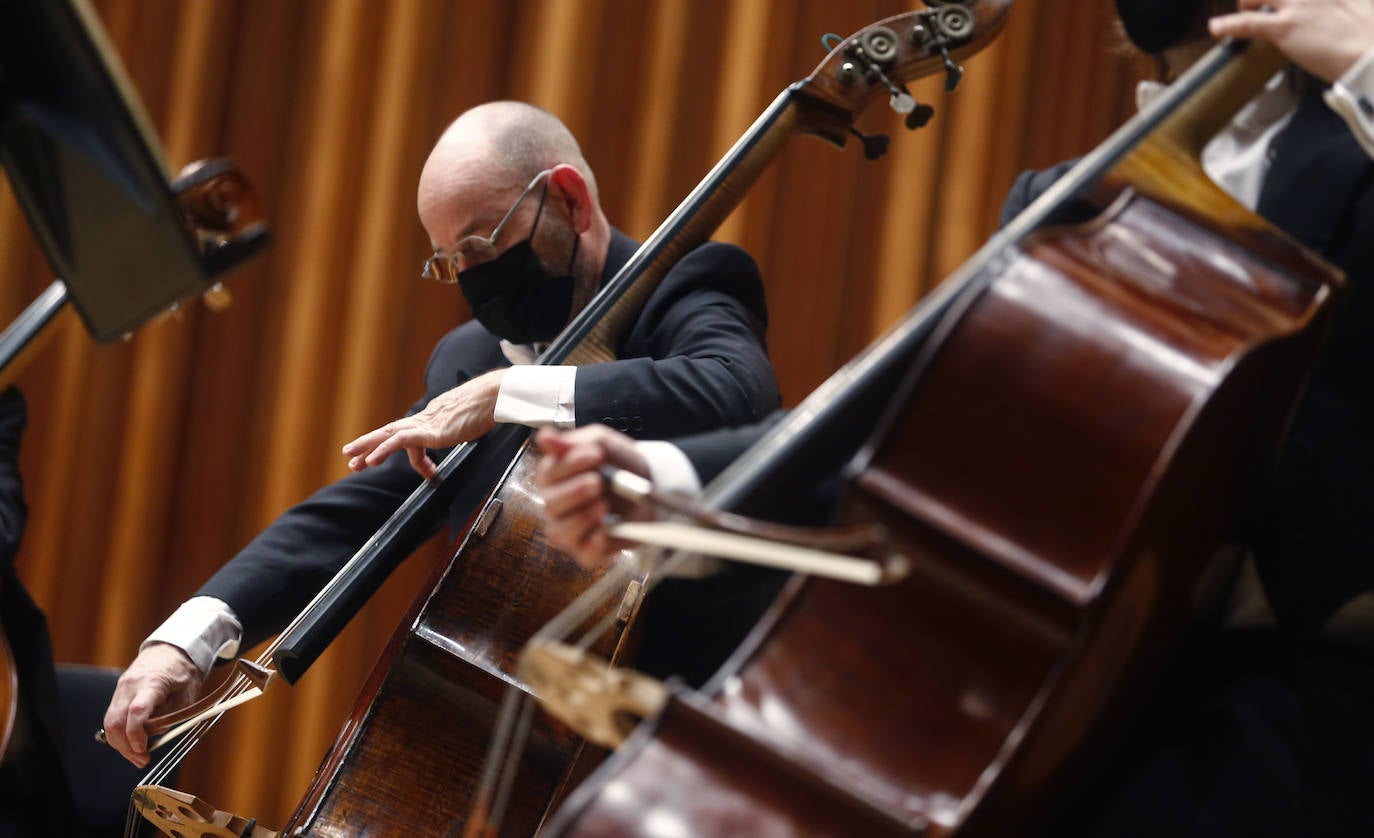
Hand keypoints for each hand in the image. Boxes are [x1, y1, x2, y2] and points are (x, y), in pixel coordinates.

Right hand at [102, 643, 203, 766]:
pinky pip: (112, 718)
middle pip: (116, 722)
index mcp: (152, 683)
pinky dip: (119, 734)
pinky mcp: (118, 693)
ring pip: (109, 723)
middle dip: (127, 747)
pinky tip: (132, 743)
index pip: (137, 711)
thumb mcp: (187, 694)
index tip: (144, 750)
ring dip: (121, 744)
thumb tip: (152, 736)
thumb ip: (170, 716)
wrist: (171, 650)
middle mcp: (131, 685)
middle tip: (142, 760)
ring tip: (138, 756)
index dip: (136, 735)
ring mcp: (121, 688)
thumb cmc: (182, 672)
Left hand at [342, 370, 504, 479]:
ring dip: (366, 447)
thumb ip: (465, 428)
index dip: (416, 456)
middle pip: (391, 431)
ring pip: (388, 434)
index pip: (415, 436)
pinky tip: (371, 461)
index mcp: (436, 417)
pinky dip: (382, 450)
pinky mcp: (429, 430)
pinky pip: (399, 442)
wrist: (496, 396)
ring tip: (352, 460)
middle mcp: (427, 418)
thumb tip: (471, 431)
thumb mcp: (474, 424)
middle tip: (352, 457)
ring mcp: (427, 423)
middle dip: (370, 444)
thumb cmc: (491, 406)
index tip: (428, 472)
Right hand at [534, 425, 652, 569]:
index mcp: (554, 477)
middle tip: (599, 482)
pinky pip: (584, 554)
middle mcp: (557, 505)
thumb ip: (574, 441)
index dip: (570, 464)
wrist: (652, 483)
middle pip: (551, 504)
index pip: (548, 473)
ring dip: (582, 518)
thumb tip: (544, 437)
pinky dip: (595, 544)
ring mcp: (570, 530)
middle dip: (575, 492)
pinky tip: (607, 529)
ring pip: (560, 532)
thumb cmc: (620, 462)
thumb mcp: (602, 443)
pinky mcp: (589, 551)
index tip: (596, 454)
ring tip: (604, 504)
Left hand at [1210, 0, 1373, 83]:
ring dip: (1247, 2)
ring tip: (1244, 9)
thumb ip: (1338, 4)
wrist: (1372, 51)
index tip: (1282, 0)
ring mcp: (1297, 5)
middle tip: (1259, 1)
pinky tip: (1215, 27)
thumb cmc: (1369, 34)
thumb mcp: (1359, 5)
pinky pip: (1248, 23)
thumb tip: (1335, 9)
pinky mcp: (1285, 27)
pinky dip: (1228, 24)